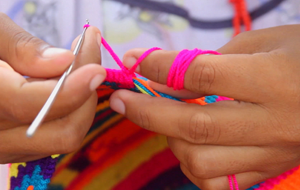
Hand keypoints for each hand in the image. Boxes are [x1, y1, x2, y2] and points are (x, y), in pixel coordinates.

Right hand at [0, 13, 105, 162]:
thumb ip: (23, 50)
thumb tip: (65, 62)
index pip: (32, 105)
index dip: (72, 87)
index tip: (96, 64)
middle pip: (62, 132)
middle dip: (85, 94)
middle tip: (88, 55)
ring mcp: (6, 147)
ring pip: (64, 137)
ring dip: (81, 101)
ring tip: (78, 65)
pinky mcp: (18, 145)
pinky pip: (57, 135)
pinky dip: (69, 110)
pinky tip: (63, 83)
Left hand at [109, 25, 299, 189]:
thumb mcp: (260, 44)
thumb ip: (209, 61)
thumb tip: (161, 76)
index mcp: (273, 80)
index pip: (201, 74)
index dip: (159, 67)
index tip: (135, 62)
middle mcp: (273, 123)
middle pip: (193, 125)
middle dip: (147, 111)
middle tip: (121, 99)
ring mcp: (271, 152)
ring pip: (201, 161)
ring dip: (171, 140)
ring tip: (167, 121)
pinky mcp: (268, 169)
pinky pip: (218, 182)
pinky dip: (193, 165)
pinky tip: (191, 145)